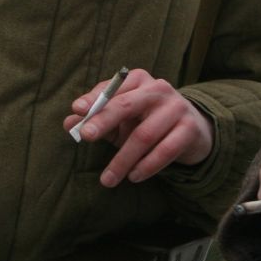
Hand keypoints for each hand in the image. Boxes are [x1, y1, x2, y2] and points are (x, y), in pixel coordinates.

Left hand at [62, 69, 213, 186]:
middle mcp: (158, 89)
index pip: (112, 88)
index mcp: (138, 80)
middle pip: (127, 105)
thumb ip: (96, 119)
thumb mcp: (120, 120)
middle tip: (86, 136)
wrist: (192, 130)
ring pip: (144, 135)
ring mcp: (176, 108)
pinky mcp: (189, 129)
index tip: (76, 109)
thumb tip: (68, 123)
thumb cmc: (147, 122)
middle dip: (104, 120)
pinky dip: (147, 166)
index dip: (93, 98)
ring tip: (108, 179)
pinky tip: (133, 176)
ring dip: (123, 159)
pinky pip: (165, 150)